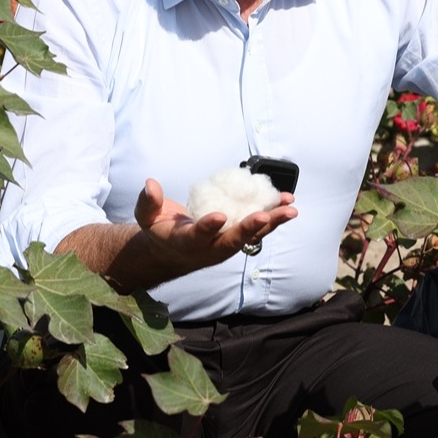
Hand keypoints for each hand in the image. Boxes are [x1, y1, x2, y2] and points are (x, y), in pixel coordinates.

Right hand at [133, 178, 295, 269]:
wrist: (173, 253)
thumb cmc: (161, 231)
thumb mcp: (147, 217)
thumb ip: (148, 202)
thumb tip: (150, 183)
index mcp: (186, 242)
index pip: (198, 236)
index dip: (208, 227)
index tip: (219, 216)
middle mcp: (210, 248)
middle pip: (232, 241)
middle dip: (249, 229)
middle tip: (265, 216)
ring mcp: (227, 246)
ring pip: (252, 237)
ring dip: (272, 223)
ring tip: (290, 209)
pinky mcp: (238, 239)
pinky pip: (258, 230)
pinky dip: (274, 218)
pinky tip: (288, 204)